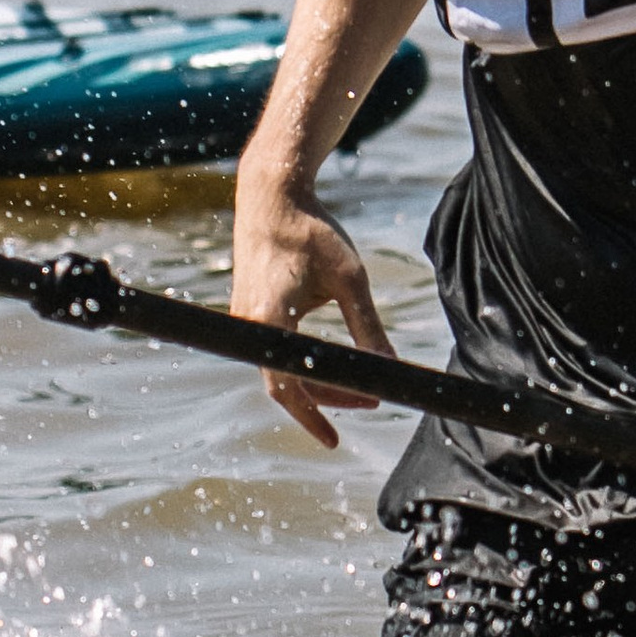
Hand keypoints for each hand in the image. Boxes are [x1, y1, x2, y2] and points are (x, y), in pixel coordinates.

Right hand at [229, 176, 398, 447]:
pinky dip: (303, 365)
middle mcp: (251, 325)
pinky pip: (275, 353)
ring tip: (357, 387)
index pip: (287, 388)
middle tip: (369, 402)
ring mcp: (246, 319)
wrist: (272, 196)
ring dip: (316, 384)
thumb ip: (368, 328)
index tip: (334, 440)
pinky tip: (332, 364)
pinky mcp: (250, 311)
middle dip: (326, 402)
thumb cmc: (312, 231)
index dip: (311, 418)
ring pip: (279, 370)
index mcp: (271, 320)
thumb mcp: (351, 280)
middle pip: (284, 385)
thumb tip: (390, 370)